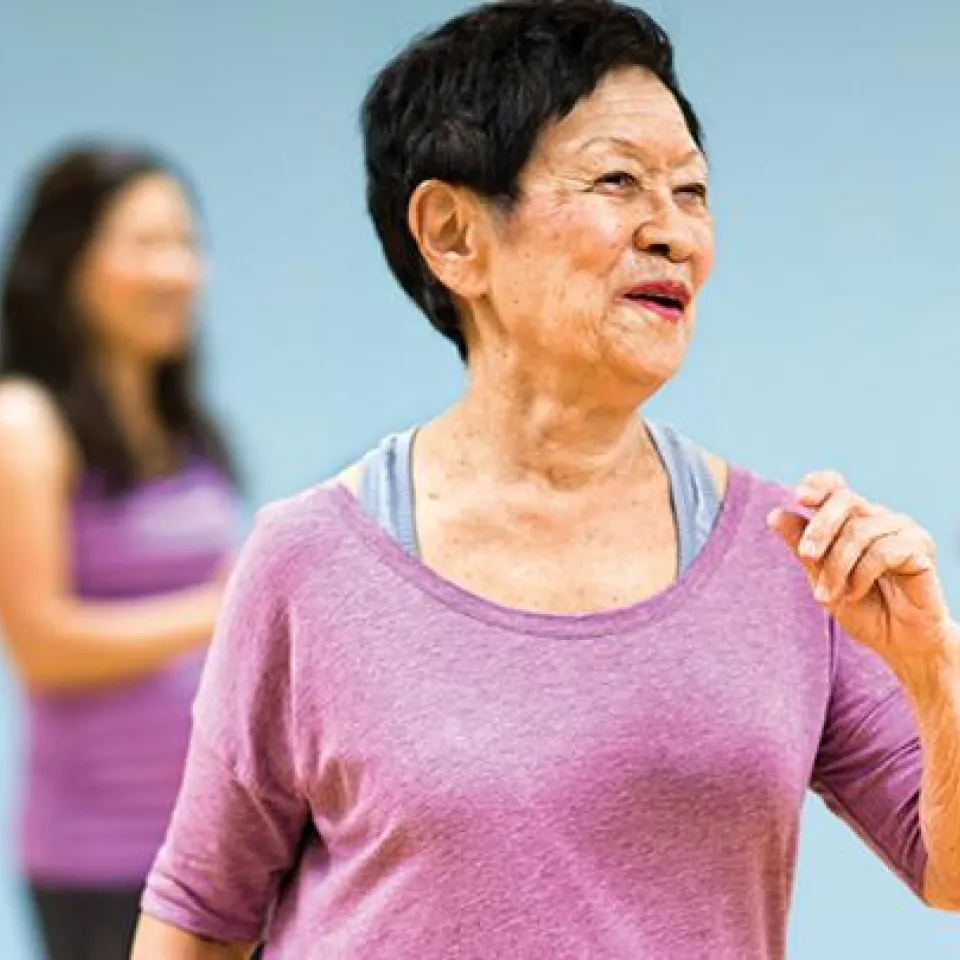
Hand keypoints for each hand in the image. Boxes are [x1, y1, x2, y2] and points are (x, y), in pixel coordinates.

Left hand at [767, 470, 953, 675]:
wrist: (896, 641)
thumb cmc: (860, 607)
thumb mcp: (820, 576)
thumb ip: (801, 545)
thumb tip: (774, 514)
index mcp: (851, 518)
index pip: (835, 485)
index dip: (818, 484)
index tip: (800, 498)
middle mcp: (877, 516)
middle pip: (845, 500)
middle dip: (819, 528)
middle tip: (806, 556)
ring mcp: (901, 528)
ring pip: (859, 531)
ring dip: (837, 567)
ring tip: (828, 595)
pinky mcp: (920, 547)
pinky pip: (883, 551)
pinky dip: (861, 575)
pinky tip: (855, 592)